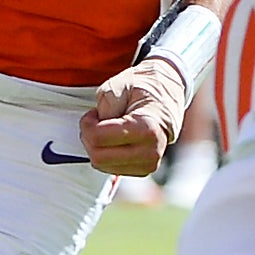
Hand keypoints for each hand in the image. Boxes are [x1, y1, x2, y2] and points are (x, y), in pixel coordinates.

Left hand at [81, 59, 189, 176]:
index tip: (93, 112)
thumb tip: (97, 127)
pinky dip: (105, 153)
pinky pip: (109, 168)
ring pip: (101, 164)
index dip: (87, 124)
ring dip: (96, 146)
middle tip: (96, 121)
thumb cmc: (145, 89)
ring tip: (107, 128)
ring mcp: (149, 164)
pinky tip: (114, 139)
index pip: (99, 138)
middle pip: (98, 156)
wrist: (167, 100)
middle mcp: (151, 151)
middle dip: (89, 137)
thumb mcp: (121, 84)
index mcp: (148, 128)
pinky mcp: (144, 170)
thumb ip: (106, 104)